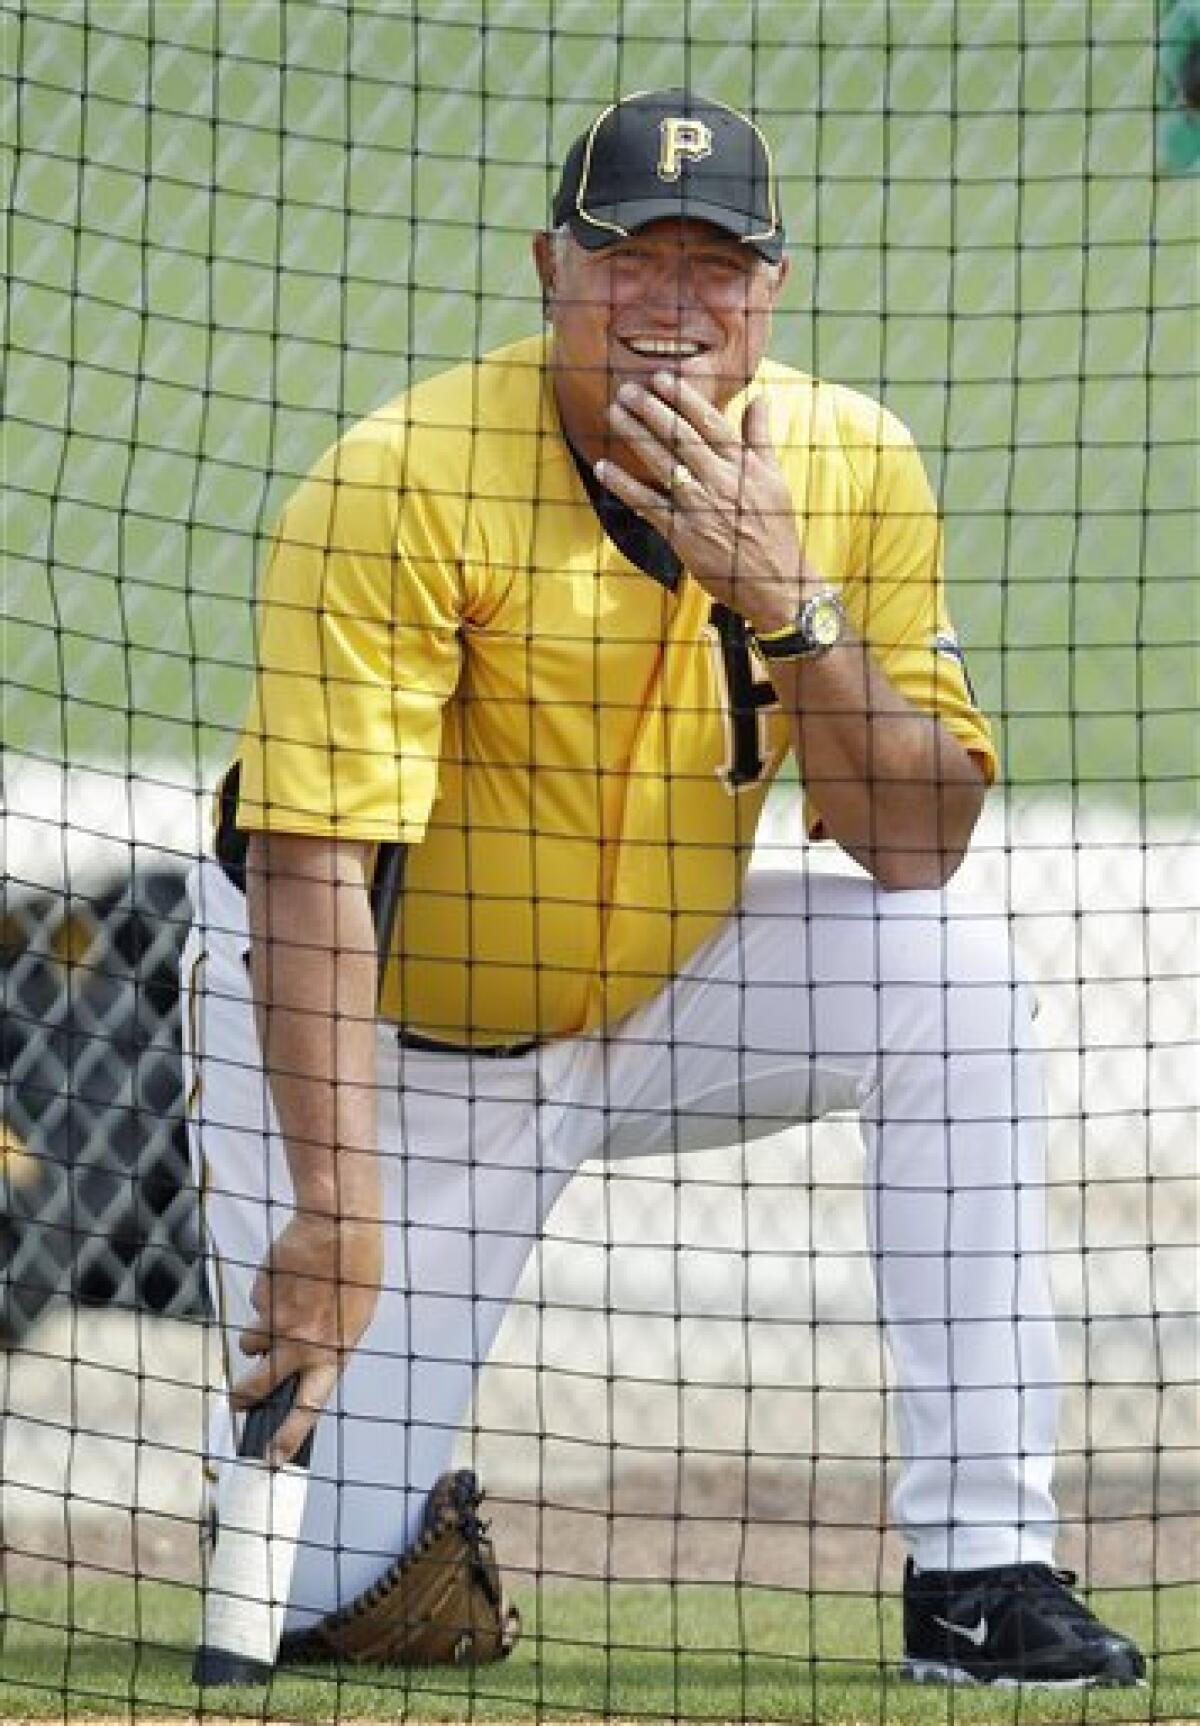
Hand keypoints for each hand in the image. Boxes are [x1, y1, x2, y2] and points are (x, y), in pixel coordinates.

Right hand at [232, 1210, 383, 1463]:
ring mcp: (277, 1320)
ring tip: (284, 1307)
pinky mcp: (261, 1296)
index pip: (309, 1407)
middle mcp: (302, 1343)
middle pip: (258, 1384)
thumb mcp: (354, 1317)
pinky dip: (267, 1296)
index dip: (288, 1436)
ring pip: (251, 1342)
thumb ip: (327, 1344)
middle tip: (237, 1400)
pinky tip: (288, 1275)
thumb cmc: (357, 1270)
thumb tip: (297, 1360)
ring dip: (259, 1333)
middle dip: (243, 1396)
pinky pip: (257, 1305)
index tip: (271, 1460)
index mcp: (334, 1352)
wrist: (339, 1225)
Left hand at [595, 370, 818, 629]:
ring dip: (635, 436)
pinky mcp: (682, 534)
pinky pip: (647, 504)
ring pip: (661, 463)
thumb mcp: (774, 478)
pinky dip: (623, 486)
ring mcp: (699, 507)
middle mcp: (720, 481)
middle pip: (681, 437)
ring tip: (614, 414)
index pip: (710, 422)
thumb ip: (760, 436)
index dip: (685, 398)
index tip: (663, 378)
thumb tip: (761, 397)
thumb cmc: (773, 528)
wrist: (774, 581)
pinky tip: (603, 467)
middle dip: (652, 410)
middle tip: (628, 389)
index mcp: (743, 465)